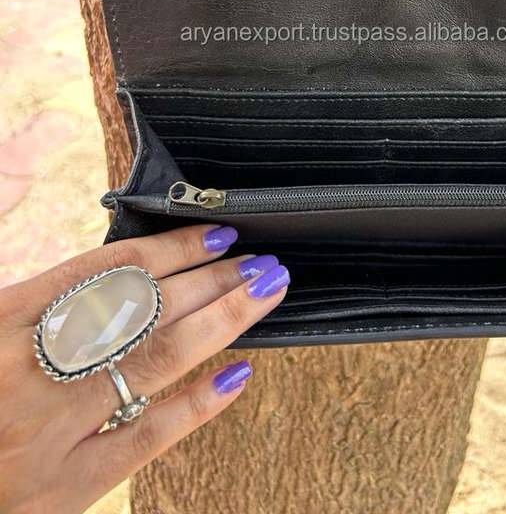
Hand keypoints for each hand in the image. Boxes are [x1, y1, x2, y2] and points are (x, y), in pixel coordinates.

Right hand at [0, 225, 287, 513]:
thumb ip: (37, 295)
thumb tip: (91, 241)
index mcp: (3, 319)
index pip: (108, 269)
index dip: (171, 247)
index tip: (216, 233)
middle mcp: (28, 368)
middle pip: (144, 309)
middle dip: (212, 279)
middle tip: (259, 260)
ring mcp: (47, 431)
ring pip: (156, 361)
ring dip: (222, 322)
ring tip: (262, 294)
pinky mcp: (61, 489)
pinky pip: (145, 437)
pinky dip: (197, 404)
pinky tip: (238, 374)